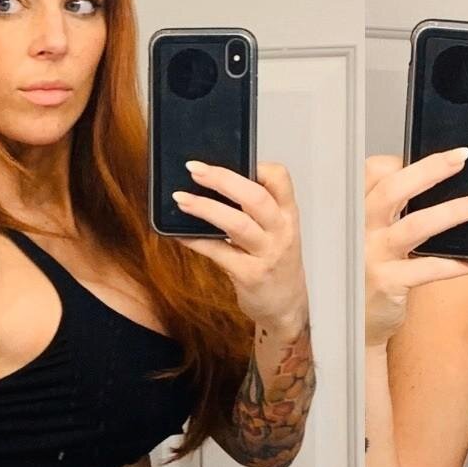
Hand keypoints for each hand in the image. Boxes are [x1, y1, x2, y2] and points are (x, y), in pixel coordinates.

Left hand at [173, 161, 307, 335]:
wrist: (286, 307)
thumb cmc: (277, 265)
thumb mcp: (276, 233)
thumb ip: (255, 211)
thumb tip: (212, 185)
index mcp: (287, 215)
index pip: (280, 179)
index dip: (258, 165)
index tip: (232, 158)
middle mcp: (281, 232)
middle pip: (255, 197)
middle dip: (222, 179)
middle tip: (194, 170)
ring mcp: (267, 255)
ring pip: (237, 224)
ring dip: (205, 208)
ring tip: (181, 198)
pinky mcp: (250, 275)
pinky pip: (219, 253)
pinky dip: (197, 241)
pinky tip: (180, 234)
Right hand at [366, 149, 467, 347]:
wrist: (354, 323)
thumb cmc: (368, 276)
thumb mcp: (370, 238)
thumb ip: (391, 214)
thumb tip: (435, 187)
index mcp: (355, 213)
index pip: (372, 173)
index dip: (401, 161)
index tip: (433, 158)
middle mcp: (358, 230)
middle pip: (393, 190)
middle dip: (431, 169)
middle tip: (463, 158)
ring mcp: (371, 256)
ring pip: (416, 225)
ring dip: (455, 211)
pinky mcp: (387, 283)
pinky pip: (428, 268)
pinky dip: (457, 264)